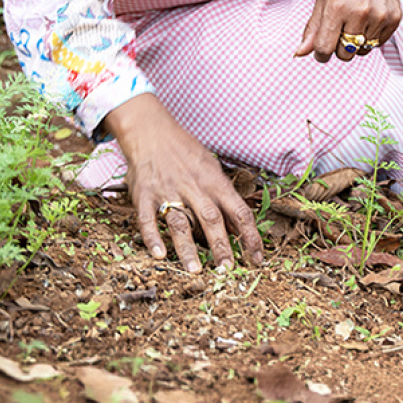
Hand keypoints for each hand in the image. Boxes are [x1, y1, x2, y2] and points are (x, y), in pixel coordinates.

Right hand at [102, 94, 264, 272]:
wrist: (152, 132)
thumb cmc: (185, 151)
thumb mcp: (211, 167)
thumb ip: (223, 197)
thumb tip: (237, 226)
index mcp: (214, 181)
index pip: (239, 211)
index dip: (250, 236)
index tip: (257, 258)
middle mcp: (194, 187)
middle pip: (211, 219)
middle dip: (221, 246)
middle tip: (227, 270)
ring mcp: (168, 191)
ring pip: (180, 222)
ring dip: (187, 247)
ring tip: (195, 270)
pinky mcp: (145, 195)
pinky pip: (148, 219)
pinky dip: (152, 237)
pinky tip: (159, 255)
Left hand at [295, 0, 401, 61]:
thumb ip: (312, 28)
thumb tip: (300, 53)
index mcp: (336, 7)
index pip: (324, 48)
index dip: (320, 52)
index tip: (322, 47)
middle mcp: (359, 13)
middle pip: (344, 54)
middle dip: (339, 47)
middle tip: (340, 30)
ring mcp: (379, 17)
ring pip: (362, 51)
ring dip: (356, 43)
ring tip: (356, 21)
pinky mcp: (394, 19)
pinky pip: (378, 44)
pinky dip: (371, 37)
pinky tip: (369, 19)